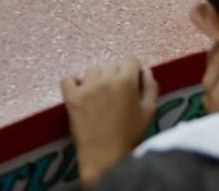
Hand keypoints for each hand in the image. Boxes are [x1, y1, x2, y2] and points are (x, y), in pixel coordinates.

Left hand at [61, 58, 157, 187]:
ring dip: (97, 79)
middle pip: (111, 65)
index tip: (132, 84)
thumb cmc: (130, 135)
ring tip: (98, 96)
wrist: (105, 157)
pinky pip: (67, 79)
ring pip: (91, 71)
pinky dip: (73, 83)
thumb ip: (150, 86)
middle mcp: (106, 79)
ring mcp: (86, 88)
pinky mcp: (71, 98)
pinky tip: (79, 92)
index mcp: (126, 80)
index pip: (131, 60)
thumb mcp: (149, 111)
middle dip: (116, 76)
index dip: (133, 71)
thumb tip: (145, 70)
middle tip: (116, 94)